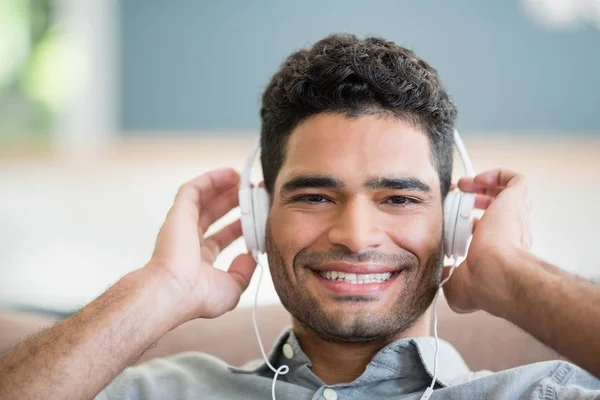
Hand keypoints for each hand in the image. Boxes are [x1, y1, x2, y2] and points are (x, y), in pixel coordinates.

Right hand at [146, 168, 255, 321]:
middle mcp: (189, 241)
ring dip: (224, 187)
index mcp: (199, 260)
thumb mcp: (231, 288)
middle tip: (254, 194)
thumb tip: (251, 256)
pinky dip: (212, 179)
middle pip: (214, 214)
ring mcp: (182, 225)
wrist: (174, 291)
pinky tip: (231, 174)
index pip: (222, 236)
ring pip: (204, 198)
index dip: (240, 225)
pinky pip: (194, 188)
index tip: (258, 217)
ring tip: (244, 180)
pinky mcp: (179, 211)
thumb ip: (243, 272)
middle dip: (234, 202)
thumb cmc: (198, 296)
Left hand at [442, 168, 531, 314]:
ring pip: (507, 194)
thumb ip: (447, 279)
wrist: (497, 272)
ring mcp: (516, 218)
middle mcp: (512, 235)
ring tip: (464, 185)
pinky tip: (477, 180)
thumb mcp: (456, 287)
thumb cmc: (483, 284)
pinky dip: (496, 175)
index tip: (450, 221)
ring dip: (483, 186)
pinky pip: (514, 179)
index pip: (488, 235)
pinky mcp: (517, 200)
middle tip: (456, 199)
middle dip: (475, 202)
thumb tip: (441, 275)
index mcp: (500, 254)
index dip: (469, 224)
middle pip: (496, 212)